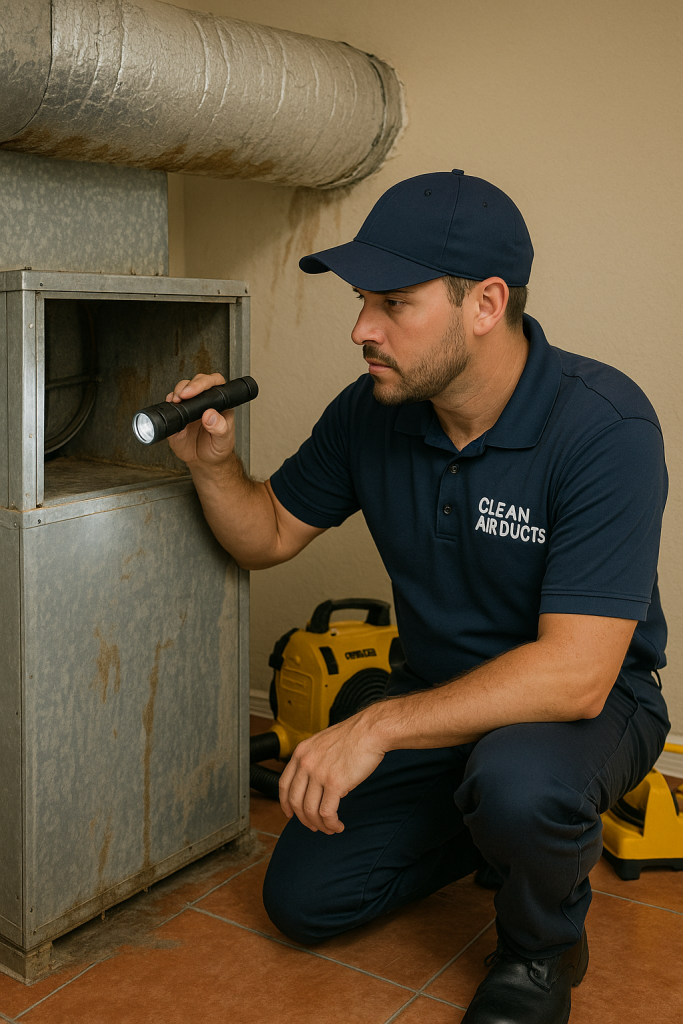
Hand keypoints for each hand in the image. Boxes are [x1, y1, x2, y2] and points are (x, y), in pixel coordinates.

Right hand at [166, 372, 235, 466]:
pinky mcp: (178, 414)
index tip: (195, 391)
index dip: (205, 383)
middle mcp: (205, 401)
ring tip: (176, 401)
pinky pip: (171, 404)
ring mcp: (190, 406)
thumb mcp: (223, 440)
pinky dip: (168, 402)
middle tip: (183, 395)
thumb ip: (219, 428)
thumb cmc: (218, 447)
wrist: (204, 460)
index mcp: (220, 403)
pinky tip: (170, 405)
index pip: (215, 383)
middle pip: (197, 381)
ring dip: (177, 391)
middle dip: (188, 385)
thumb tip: (210, 415)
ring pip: (183, 388)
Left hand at [278, 710, 385, 833]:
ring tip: (330, 828)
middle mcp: (306, 763)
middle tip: (313, 825)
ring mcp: (319, 774)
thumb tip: (314, 783)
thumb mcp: (323, 743)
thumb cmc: (354, 736)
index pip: (284, 784)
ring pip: (311, 810)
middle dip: (304, 819)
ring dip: (320, 825)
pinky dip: (331, 824)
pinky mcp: (335, 783)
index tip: (289, 813)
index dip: (285, 803)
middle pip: (295, 801)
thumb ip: (313, 760)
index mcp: (301, 752)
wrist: (371, 730)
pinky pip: (327, 812)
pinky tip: (338, 825)